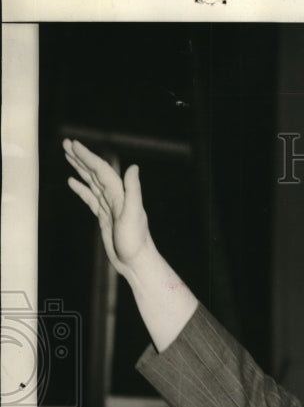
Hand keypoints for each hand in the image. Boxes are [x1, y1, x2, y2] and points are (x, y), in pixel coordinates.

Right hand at [63, 138, 151, 274]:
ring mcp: (110, 207)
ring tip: (67, 155)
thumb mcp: (134, 215)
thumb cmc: (136, 242)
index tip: (74, 145)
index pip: (102, 171)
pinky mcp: (105, 217)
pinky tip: (72, 182)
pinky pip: (91, 198)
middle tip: (66, 143)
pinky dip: (82, 188)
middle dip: (81, 158)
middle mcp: (116, 197)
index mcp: (121, 194)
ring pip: (92, 183)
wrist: (135, 263)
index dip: (88, 157)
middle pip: (96, 173)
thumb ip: (133, 191)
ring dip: (80, 169)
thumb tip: (133, 167)